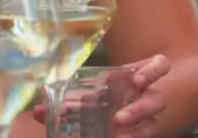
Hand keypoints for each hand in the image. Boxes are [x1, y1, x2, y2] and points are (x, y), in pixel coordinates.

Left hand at [33, 55, 170, 137]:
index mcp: (142, 76)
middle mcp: (151, 96)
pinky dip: (135, 137)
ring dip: (137, 132)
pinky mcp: (146, 130)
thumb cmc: (111, 93)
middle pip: (157, 101)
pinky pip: (149, 134)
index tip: (137, 79)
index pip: (161, 66)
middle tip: (118, 119)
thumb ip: (70, 98)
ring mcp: (151, 117)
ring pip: (154, 124)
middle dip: (139, 110)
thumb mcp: (97, 88)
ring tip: (118, 135)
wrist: (132, 105)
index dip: (153, 71)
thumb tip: (36, 111)